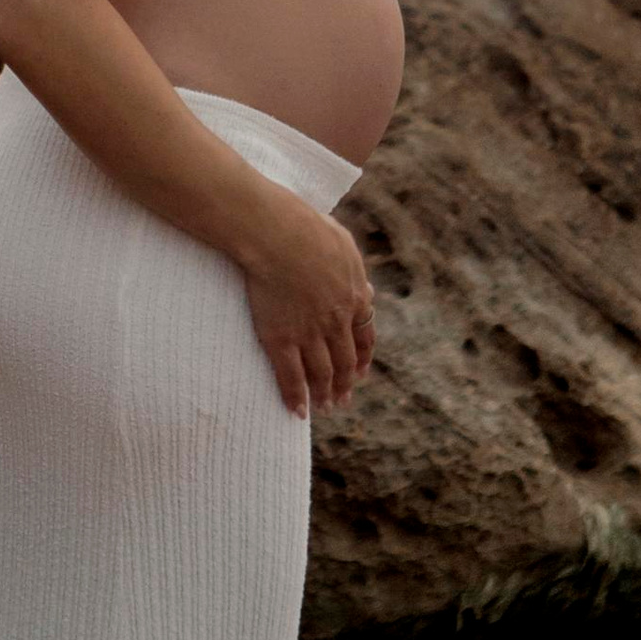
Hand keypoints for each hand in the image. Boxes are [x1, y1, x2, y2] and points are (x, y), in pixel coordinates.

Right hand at [238, 192, 376, 416]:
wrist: (277, 234)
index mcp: (354, 297)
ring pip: (321, 373)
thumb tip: (362, 287)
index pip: (363, 336)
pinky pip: (290, 376)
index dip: (361, 358)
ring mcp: (309, 333)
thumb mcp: (343, 244)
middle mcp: (336, 321)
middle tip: (343, 401)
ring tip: (324, 409)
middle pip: (344, 361)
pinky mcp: (281, 339)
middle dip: (345, 384)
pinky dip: (295, 397)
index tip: (360, 373)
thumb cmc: (306, 228)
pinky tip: (297, 411)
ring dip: (324, 395)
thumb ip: (354, 269)